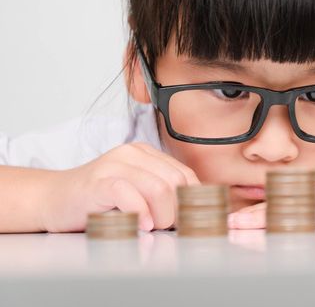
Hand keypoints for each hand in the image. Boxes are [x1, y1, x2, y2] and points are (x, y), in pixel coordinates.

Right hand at [41, 142, 199, 231]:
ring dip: (161, 216)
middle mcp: (132, 153)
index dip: (194, 200)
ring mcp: (114, 165)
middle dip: (177, 211)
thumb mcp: (136, 192)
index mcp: (146, 153)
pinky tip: (138, 225)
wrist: (53, 199)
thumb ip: (161, 194)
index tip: (192, 220)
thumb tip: (195, 213)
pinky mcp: (98, 181)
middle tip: (164, 227)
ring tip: (150, 226)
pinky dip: (140, 214)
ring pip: (160, 188)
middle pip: (176, 182)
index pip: (185, 175)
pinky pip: (130, 195)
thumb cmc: (98, 201)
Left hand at [228, 171, 314, 228]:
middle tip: (230, 222)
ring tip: (241, 225)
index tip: (239, 215)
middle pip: (285, 201)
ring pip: (296, 207)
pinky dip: (300, 220)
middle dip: (255, 213)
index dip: (262, 207)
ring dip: (267, 217)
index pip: (289, 197)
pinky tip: (285, 226)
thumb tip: (310, 219)